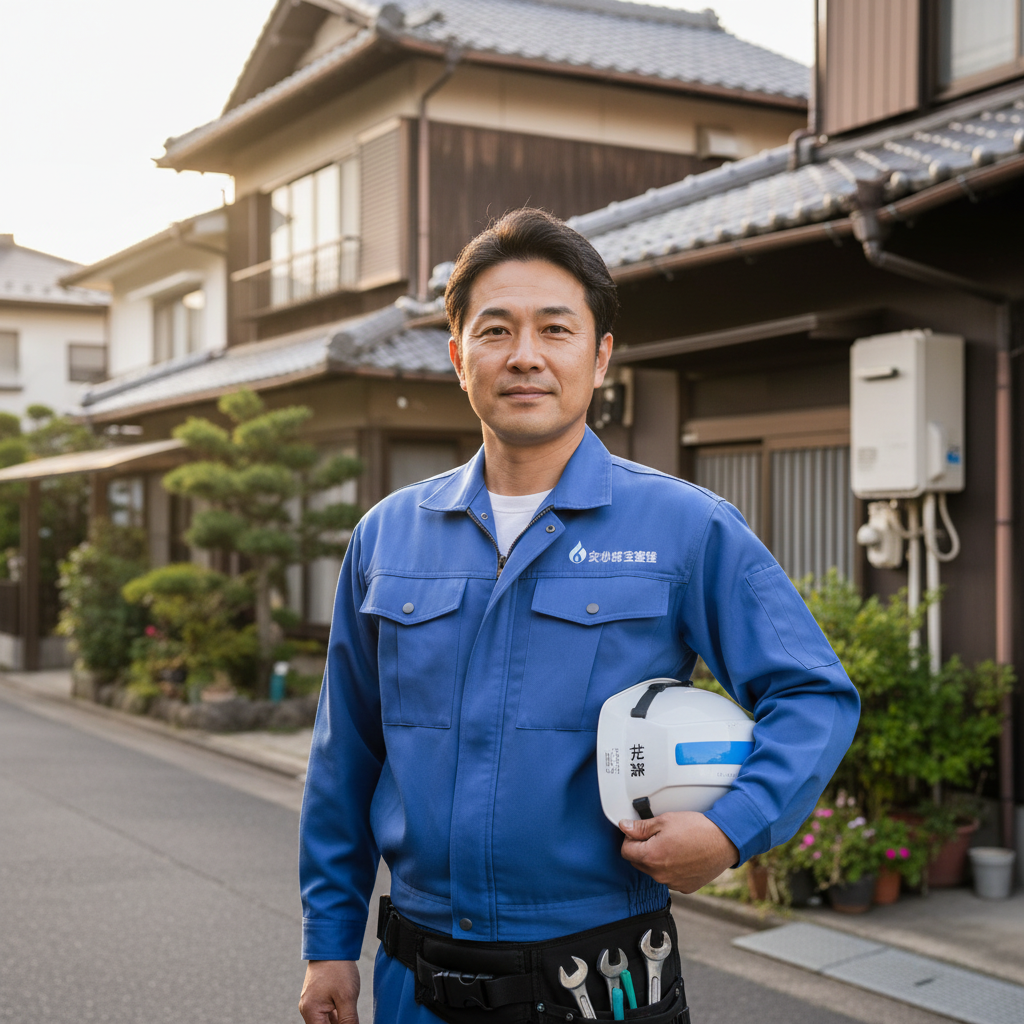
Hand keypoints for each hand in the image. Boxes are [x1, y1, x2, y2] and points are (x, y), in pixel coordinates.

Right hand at [299, 959, 359, 1023]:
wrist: (332, 943)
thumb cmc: (338, 968)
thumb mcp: (347, 997)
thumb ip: (348, 1021)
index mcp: (311, 1012)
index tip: (350, 1023)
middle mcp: (308, 1008)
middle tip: (351, 1020)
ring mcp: (312, 1001)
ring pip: (325, 1021)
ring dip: (338, 1021)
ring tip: (349, 1014)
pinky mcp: (317, 995)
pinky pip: (326, 1011)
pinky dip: (336, 1015)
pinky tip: (346, 1013)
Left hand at [619, 811, 738, 892]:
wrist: (724, 841)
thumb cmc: (697, 829)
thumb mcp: (665, 820)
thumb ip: (641, 827)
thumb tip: (624, 827)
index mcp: (651, 857)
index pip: (626, 851)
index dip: (630, 838)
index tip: (638, 831)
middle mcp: (660, 875)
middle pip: (638, 862)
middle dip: (642, 849)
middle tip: (656, 835)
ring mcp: (673, 883)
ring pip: (654, 871)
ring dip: (656, 860)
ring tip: (673, 844)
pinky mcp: (685, 887)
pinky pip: (669, 878)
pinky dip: (671, 868)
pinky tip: (682, 856)